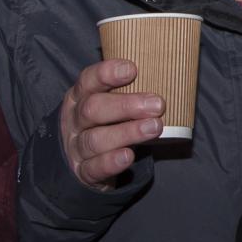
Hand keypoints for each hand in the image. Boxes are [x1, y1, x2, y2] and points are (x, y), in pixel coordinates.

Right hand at [58, 58, 163, 188]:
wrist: (84, 164)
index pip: (87, 81)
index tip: (132, 70)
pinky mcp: (82, 172)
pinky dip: (111, 162)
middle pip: (92, 109)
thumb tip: (167, 78)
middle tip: (157, 105)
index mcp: (79, 97)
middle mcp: (74, 121)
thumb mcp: (108, 104)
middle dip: (126, 106)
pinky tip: (128, 156)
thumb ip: (129, 92)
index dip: (106, 74)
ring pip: (95, 139)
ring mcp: (76, 148)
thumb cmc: (105, 125)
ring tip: (154, 128)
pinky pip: (94, 167)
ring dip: (127, 133)